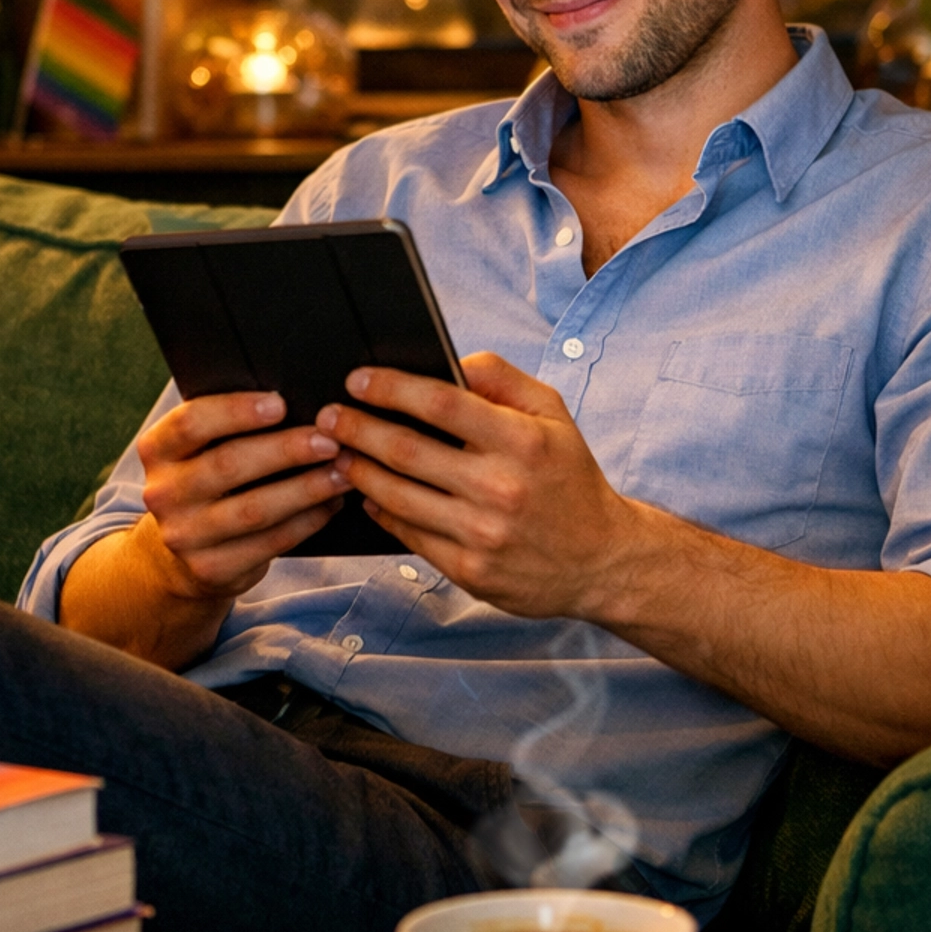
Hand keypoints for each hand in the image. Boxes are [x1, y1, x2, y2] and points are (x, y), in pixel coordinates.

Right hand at [137, 389, 351, 603]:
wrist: (180, 553)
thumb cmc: (207, 479)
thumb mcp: (200, 450)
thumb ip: (228, 425)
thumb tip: (298, 400)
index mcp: (157, 450)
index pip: (191, 423)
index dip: (236, 410)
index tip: (281, 403)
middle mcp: (162, 493)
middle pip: (228, 465)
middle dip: (285, 450)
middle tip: (329, 440)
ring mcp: (184, 536)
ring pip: (253, 510)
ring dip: (305, 490)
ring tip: (342, 473)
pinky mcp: (210, 569)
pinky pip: (268, 543)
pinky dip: (306, 522)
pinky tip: (331, 505)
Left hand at [317, 353, 630, 620]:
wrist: (601, 559)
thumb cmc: (569, 477)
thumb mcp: (553, 415)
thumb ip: (503, 379)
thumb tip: (449, 360)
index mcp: (522, 441)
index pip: (441, 403)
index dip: (392, 387)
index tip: (357, 379)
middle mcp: (501, 488)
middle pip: (407, 451)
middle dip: (357, 428)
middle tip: (328, 415)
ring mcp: (483, 534)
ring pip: (398, 496)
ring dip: (359, 471)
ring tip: (338, 453)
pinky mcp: (470, 570)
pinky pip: (410, 535)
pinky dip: (382, 511)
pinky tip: (368, 493)